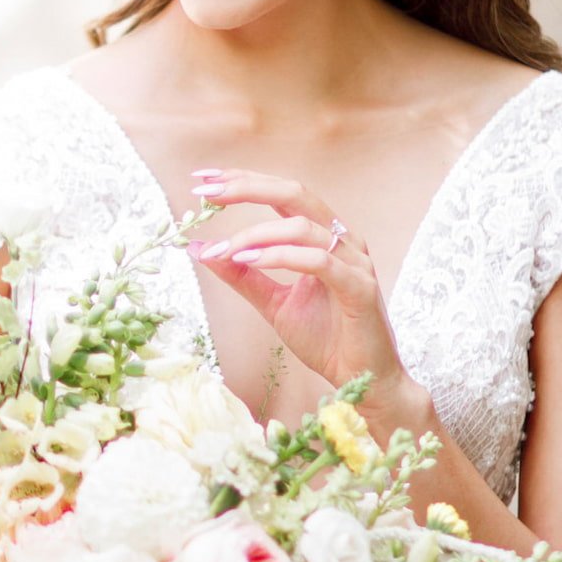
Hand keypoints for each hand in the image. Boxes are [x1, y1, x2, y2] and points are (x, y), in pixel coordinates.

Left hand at [189, 165, 422, 419]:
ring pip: (302, 227)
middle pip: (295, 194)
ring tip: (223, 249)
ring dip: (255, 234)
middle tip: (206, 193)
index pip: (283, 195)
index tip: (202, 181)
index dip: (244, 181)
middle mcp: (343, 240)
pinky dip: (280, 257)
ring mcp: (355, 261)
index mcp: (324, 237)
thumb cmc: (325, 339)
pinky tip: (249, 260)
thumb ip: (242, 276)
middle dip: (247, 188)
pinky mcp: (360, 287)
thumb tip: (200, 249)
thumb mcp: (273, 303)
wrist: (361, 380)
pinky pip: (318, 261)